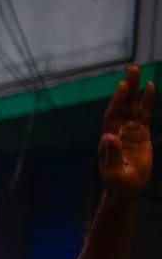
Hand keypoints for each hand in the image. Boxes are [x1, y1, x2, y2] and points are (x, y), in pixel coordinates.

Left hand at [98, 65, 153, 202]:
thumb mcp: (114, 173)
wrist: (126, 190)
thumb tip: (108, 136)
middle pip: (122, 106)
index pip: (113, 116)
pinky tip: (150, 87)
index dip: (117, 102)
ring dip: (135, 89)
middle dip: (127, 88)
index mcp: (109, 139)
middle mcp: (117, 131)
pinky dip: (146, 101)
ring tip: (137, 70)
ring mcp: (129, 131)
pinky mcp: (140, 134)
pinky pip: (143, 114)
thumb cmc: (117, 184)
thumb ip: (111, 155)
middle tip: (131, 68)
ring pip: (133, 106)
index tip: (122, 86)